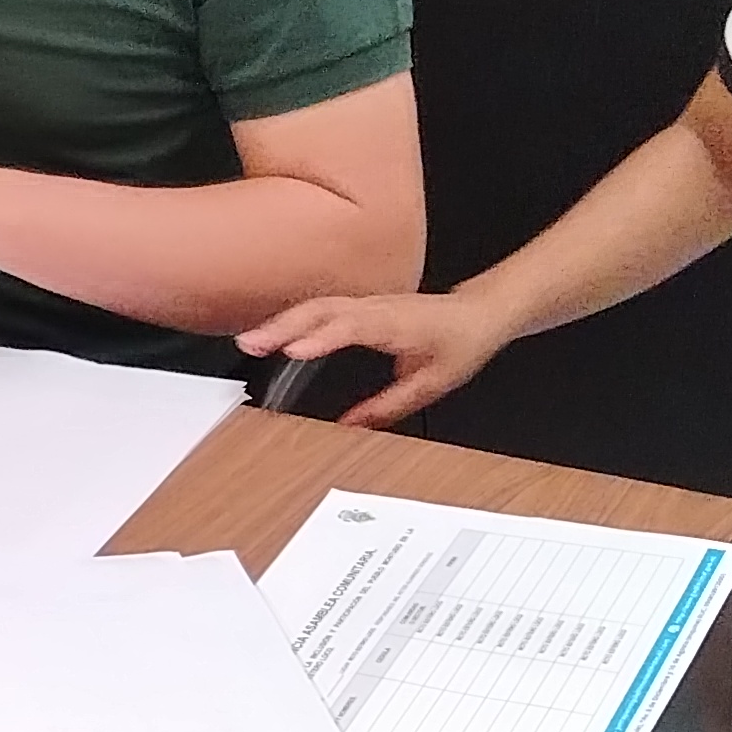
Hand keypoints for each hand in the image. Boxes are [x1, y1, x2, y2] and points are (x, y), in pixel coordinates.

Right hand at [233, 288, 508, 426]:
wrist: (480, 313)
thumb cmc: (460, 343)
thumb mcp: (430, 385)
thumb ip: (388, 408)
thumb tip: (350, 427)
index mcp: (395, 324)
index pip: (351, 326)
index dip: (321, 338)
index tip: (292, 351)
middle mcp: (376, 309)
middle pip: (322, 310)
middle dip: (284, 326)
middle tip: (250, 345)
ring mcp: (367, 304)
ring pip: (318, 306)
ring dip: (283, 321)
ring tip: (251, 341)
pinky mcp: (362, 307)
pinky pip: (323, 308)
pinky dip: (296, 319)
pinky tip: (274, 333)